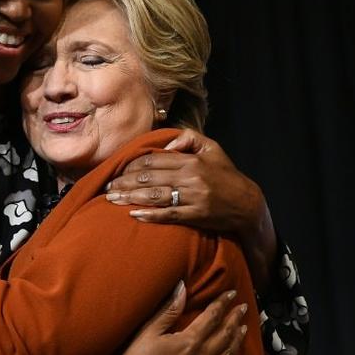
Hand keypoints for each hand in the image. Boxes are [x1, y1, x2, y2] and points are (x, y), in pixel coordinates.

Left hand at [108, 129, 276, 289]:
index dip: (132, 164)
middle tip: (107, 186)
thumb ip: (189, 138)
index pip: (153, 159)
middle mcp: (190, 178)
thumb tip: (165, 146)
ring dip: (130, 197)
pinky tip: (133, 214)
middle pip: (149, 177)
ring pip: (155, 196)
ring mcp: (193, 198)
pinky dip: (150, 215)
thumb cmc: (225, 175)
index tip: (118, 169)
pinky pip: (168, 215)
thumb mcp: (212, 148)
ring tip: (112, 198)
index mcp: (191, 161)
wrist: (247, 204)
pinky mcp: (195, 216)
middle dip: (124, 181)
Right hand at [124, 282, 247, 354]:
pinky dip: (231, 354)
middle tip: (244, 307)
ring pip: (228, 351)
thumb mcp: (148, 332)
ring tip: (243, 327)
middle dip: (235, 318)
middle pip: (225, 334)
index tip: (232, 293)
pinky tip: (231, 351)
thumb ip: (168, 311)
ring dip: (237, 337)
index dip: (222, 303)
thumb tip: (181, 287)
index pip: (212, 317)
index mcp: (189, 341)